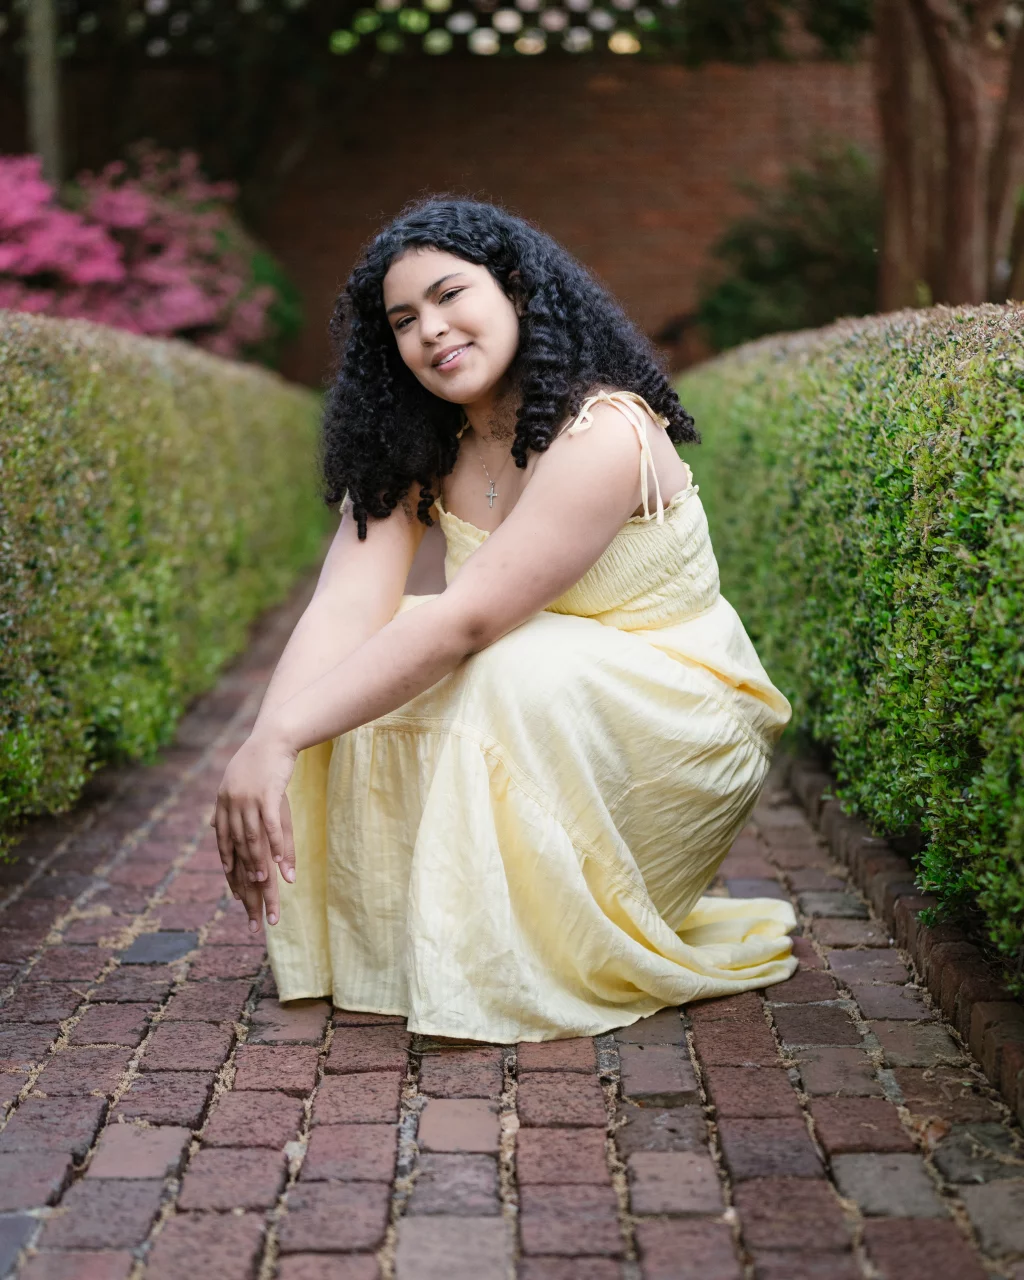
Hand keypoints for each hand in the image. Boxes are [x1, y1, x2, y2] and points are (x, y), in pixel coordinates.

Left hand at [211, 729, 297, 931]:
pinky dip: (275, 846)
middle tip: (250, 902)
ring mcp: (249, 799)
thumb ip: (223, 806)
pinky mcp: (268, 793)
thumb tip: (212, 825)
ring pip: (253, 840)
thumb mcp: (232, 783)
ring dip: (258, 865)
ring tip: (263, 886)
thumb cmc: (256, 760)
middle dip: (244, 879)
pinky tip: (279, 863)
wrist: (274, 735)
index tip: (237, 894)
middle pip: (238, 849)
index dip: (230, 869)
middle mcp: (231, 804)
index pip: (224, 844)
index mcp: (222, 804)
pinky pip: (271, 825)